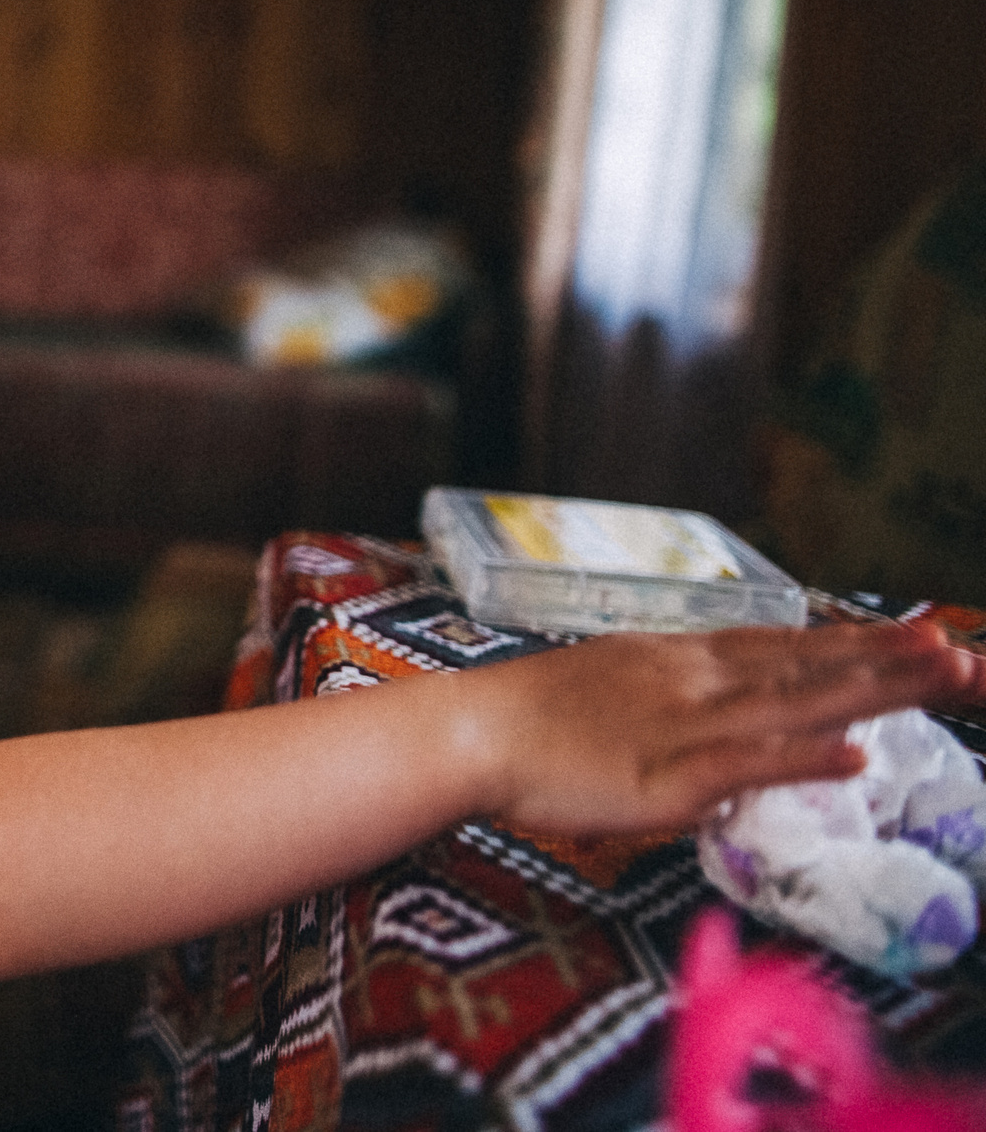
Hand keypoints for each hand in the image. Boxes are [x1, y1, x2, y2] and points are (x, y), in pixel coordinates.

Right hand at [467, 620, 985, 839]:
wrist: (471, 732)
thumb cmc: (528, 719)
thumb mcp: (608, 683)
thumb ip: (668, 696)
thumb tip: (712, 708)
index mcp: (679, 660)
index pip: (783, 646)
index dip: (853, 641)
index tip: (913, 633)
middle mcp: (695, 681)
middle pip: (807, 666)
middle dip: (888, 658)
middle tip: (957, 647)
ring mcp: (686, 724)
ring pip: (797, 703)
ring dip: (875, 689)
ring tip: (942, 674)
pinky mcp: (670, 774)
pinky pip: (749, 763)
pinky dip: (806, 758)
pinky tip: (856, 755)